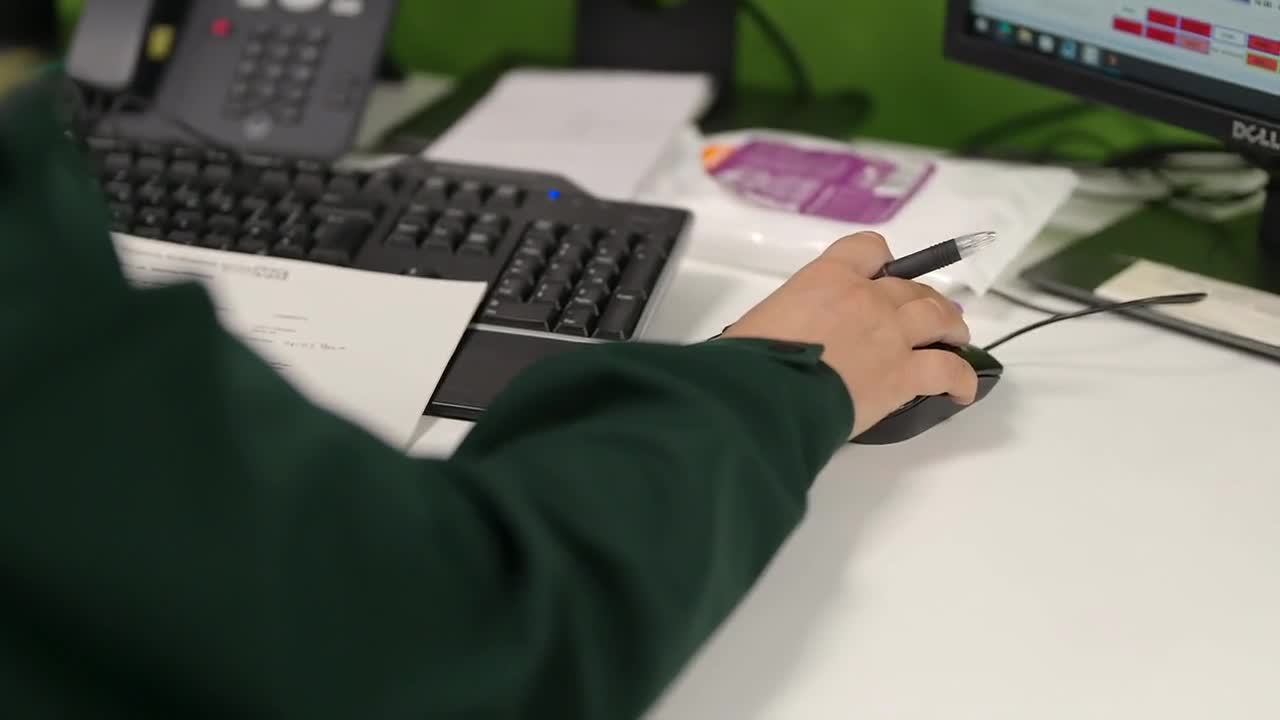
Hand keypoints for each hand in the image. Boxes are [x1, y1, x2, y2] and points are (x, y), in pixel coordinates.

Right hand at [722, 232, 977, 437]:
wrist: (765, 395)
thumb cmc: (751, 360)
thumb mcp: (760, 320)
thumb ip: (789, 318)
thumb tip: (791, 340)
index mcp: (826, 278)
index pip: (869, 249)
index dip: (882, 261)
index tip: (883, 276)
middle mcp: (866, 298)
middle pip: (911, 288)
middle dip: (923, 299)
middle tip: (929, 316)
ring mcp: (890, 334)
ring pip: (938, 318)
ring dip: (951, 326)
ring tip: (956, 338)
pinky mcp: (903, 373)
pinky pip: (947, 370)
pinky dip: (960, 378)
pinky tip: (962, 390)